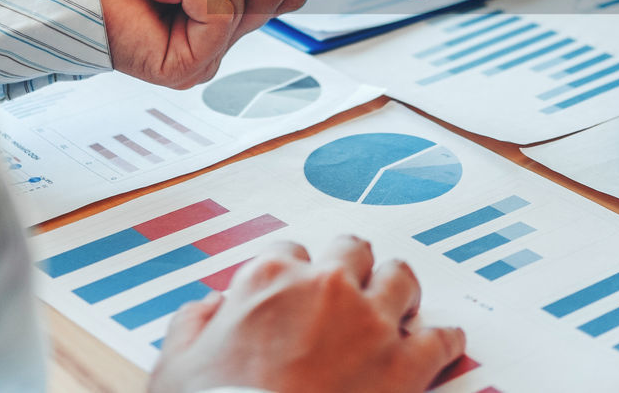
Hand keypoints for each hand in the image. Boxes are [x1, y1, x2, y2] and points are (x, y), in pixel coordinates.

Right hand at [149, 236, 465, 392]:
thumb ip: (191, 325)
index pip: (290, 251)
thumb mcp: (174, 367)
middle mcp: (327, 287)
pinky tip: (444, 344)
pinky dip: (444, 340)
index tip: (295, 290)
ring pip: (401, 277)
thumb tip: (207, 308)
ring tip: (399, 304)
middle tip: (353, 285)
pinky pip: (440, 338)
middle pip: (353, 250)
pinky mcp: (405, 365)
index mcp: (271, 279)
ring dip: (399, 289)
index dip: (294, 273)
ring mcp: (371, 322)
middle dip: (353, 265)